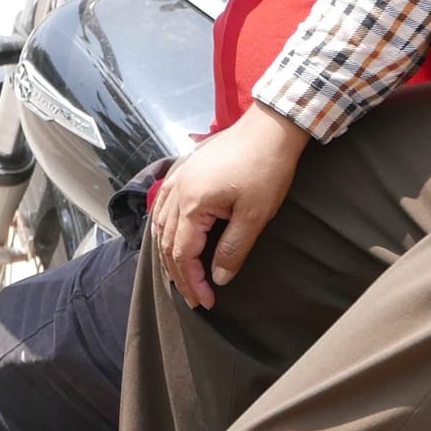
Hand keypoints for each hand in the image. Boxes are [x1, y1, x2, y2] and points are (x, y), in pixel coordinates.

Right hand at [149, 102, 307, 308]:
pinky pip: (163, 206)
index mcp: (191, 205)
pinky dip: (164, 229)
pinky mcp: (184, 170)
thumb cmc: (266, 169)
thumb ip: (233, 249)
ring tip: (181, 276)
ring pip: (160, 225)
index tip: (206, 302)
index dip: (193, 282)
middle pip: (167, 243)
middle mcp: (176, 192)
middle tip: (195, 298)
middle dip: (179, 275)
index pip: (183, 254)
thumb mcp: (255, 215)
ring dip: (168, 254)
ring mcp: (177, 179)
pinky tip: (171, 237)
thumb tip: (219, 278)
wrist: (270, 127)